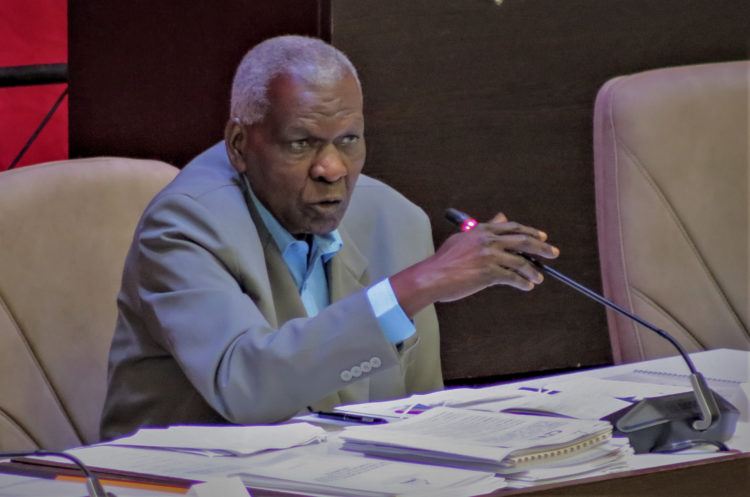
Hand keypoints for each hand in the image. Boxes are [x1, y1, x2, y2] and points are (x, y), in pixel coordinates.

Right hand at [391, 213, 558, 315]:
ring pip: (521, 262)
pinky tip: (527, 286)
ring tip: (538, 278)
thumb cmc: (444, 261)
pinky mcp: (489, 273)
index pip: (512, 227)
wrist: (432, 277)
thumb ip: (482, 228)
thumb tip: (500, 218)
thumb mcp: (462, 238)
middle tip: (553, 253)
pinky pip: (513, 278)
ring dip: (533, 271)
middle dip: (542, 248)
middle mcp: (488, 240)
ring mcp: (490, 256)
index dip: (530, 232)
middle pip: (523, 241)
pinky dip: (523, 283)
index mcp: (482, 230)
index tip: (542, 237)